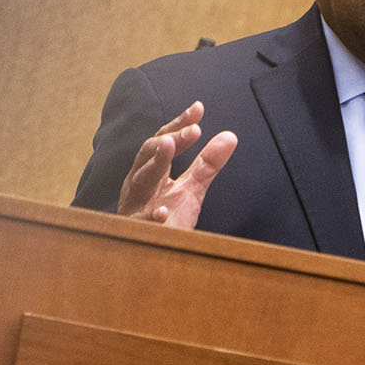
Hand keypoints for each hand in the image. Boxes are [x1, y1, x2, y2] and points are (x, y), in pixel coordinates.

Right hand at [116, 102, 236, 227]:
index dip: (179, 124)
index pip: (163, 140)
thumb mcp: (192, 189)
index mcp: (149, 170)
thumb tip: (230, 136)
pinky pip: (141, 222)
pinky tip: (164, 211)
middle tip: (193, 129)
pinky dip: (151, 216)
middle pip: (148, 153)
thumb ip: (208, 163)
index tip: (198, 108)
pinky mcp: (137, 232)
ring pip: (141, 179)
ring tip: (169, 145)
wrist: (152, 256)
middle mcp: (137, 183)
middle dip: (169, 139)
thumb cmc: (168, 218)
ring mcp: (135, 206)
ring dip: (155, 162)